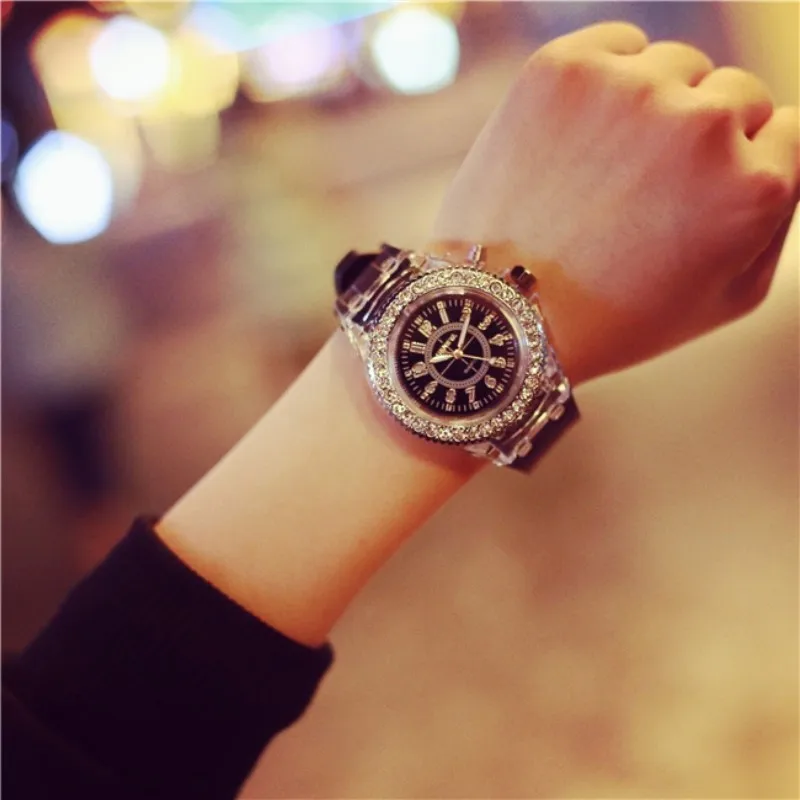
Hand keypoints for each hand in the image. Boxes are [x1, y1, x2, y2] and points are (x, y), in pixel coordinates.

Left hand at [432, 22, 798, 383]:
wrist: (500, 312)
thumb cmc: (614, 318)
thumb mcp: (726, 297)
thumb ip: (778, 215)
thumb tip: (784, 140)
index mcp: (755, 188)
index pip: (786, 130)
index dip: (744, 165)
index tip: (700, 193)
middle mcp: (703, 126)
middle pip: (737, 94)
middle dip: (707, 137)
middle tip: (650, 188)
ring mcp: (631, 90)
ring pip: (678, 66)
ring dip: (660, 104)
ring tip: (610, 167)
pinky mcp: (564, 69)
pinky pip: (619, 45)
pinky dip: (611, 77)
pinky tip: (585, 132)